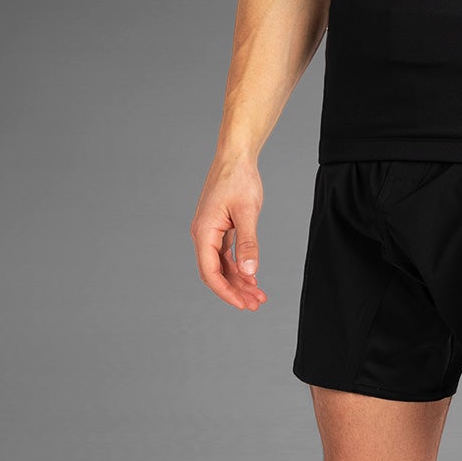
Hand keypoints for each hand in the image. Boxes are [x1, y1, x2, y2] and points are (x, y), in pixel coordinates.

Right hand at [191, 155, 267, 310]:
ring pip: (222, 265)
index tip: (243, 304)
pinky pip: (226, 254)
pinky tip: (252, 276)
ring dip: (238, 280)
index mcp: (204, 232)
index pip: (211, 273)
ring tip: (258, 295)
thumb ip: (248, 243)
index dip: (226, 292)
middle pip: (216, 272)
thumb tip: (249, 272)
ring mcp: (210, 231)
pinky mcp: (219, 227)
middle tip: (256, 304)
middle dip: (235, 290)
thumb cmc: (239, 179)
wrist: (236, 156)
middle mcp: (203, 234)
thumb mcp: (247, 212)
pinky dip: (238, 266)